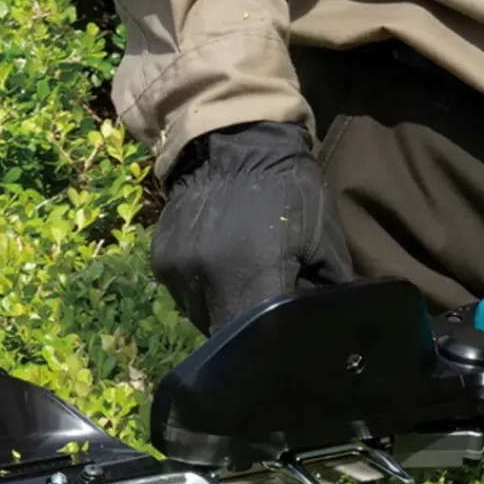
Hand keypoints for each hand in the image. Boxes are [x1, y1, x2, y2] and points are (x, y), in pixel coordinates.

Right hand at [152, 120, 352, 334]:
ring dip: (222, 307)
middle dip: (246, 326)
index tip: (280, 338)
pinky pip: (184, 292)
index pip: (257, 336)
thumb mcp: (323, 238)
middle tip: (264, 307)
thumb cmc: (289, 188)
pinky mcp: (160, 260)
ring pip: (202, 315)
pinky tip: (219, 261)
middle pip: (226, 331)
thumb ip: (324, 289)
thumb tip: (321, 329)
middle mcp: (207, 277)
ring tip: (240, 280)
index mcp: (253, 273)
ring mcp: (178, 270)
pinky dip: (203, 287)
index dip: (270, 344)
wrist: (232, 139)